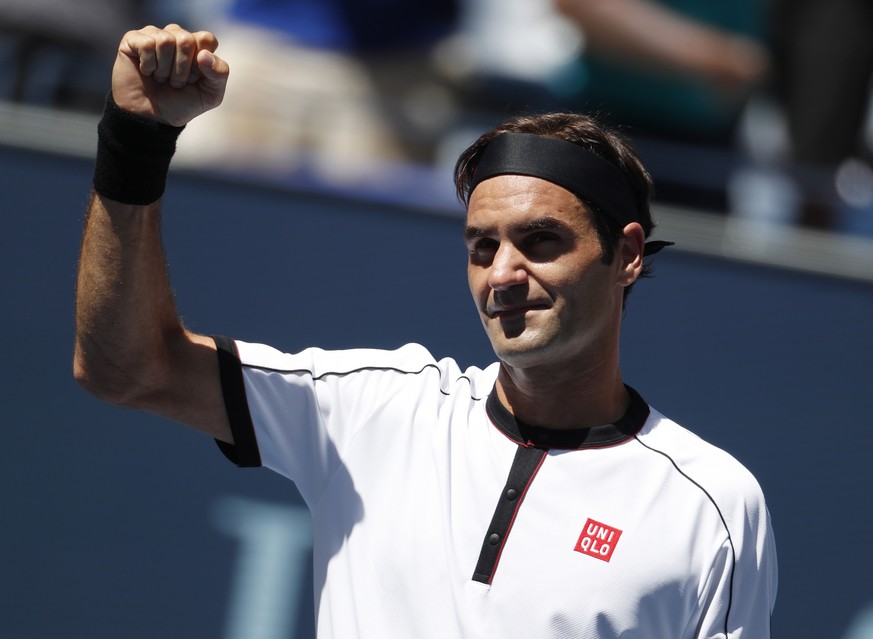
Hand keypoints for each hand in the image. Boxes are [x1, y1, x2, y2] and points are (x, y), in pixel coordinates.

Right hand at [112, 24, 229, 125]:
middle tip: (175, 81)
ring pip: (166, 41)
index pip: (207, 38)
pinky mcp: (133, 39)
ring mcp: (155, 35)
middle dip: (182, 69)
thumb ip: (219, 73)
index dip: (201, 63)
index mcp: (197, 46)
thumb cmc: (182, 104)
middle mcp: (176, 36)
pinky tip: (146, 71)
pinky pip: (147, 44)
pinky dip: (148, 65)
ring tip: (160, 78)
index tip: (195, 78)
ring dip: (164, 69)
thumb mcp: (210, 95)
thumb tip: (204, 54)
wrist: (152, 117)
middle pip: (186, 40)